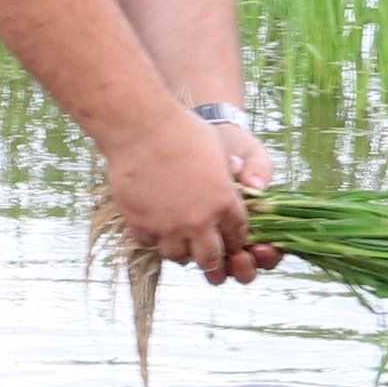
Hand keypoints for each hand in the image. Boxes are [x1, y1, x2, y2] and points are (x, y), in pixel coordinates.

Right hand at [106, 111, 267, 281]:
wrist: (142, 127)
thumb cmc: (183, 131)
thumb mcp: (220, 150)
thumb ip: (232, 176)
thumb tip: (246, 186)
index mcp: (224, 203)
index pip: (237, 237)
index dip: (234, 240)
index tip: (228, 239)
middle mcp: (199, 221)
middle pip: (210, 259)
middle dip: (211, 257)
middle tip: (204, 249)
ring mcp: (169, 226)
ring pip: (178, 257)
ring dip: (180, 248)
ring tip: (177, 236)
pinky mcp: (142, 225)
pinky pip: (150, 243)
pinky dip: (153, 236)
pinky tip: (153, 222)